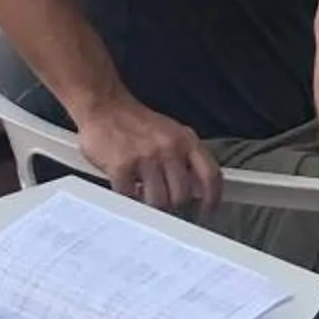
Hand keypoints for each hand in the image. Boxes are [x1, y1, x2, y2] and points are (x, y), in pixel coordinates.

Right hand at [73, 98, 221, 218]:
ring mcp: (145, 157)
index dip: (213, 198)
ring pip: (158, 202)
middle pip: (182, 195)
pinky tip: (126, 188)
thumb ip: (186, 158)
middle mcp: (169, 148)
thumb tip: (199, 189)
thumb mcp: (171, 134)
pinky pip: (130, 197)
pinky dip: (128, 198)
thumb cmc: (138, 123)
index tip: (208, 212)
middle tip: (165, 204)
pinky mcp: (122, 166)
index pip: (210, 174)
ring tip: (144, 194)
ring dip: (150, 205)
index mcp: (186, 140)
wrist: (106, 107)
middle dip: (173, 205)